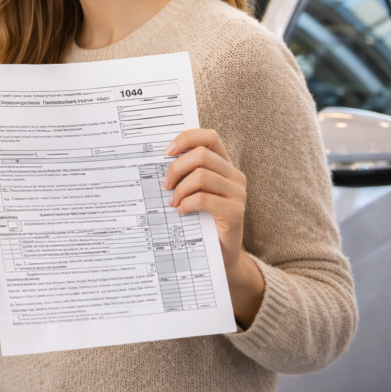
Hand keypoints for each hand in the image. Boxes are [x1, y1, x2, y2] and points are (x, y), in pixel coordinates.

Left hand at [163, 128, 264, 326]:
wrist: (221, 255)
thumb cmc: (201, 220)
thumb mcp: (191, 193)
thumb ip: (183, 176)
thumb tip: (152, 162)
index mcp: (224, 165)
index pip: (210, 136)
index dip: (187, 138)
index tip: (165, 151)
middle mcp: (234, 176)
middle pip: (201, 155)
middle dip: (176, 167)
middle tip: (164, 185)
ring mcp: (238, 193)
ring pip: (201, 176)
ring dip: (180, 189)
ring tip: (172, 202)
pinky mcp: (235, 212)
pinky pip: (204, 199)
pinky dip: (187, 203)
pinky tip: (181, 212)